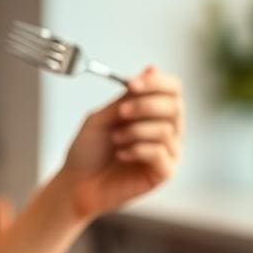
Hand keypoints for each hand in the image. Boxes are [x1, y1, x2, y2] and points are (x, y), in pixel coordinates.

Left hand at [58, 66, 181, 219]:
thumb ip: (127, 97)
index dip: (156, 83)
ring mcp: (168, 152)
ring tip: (115, 140)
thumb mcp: (103, 117)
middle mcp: (167, 129)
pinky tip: (121, 155)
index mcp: (154, 111)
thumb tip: (152, 68)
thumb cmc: (88, 150)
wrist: (77, 184)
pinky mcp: (164, 173)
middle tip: (120, 113)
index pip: (173, 89)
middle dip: (145, 105)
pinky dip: (137, 150)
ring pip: (165, 130)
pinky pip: (160, 153)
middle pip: (175, 106)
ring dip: (135, 131)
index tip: (132, 84)